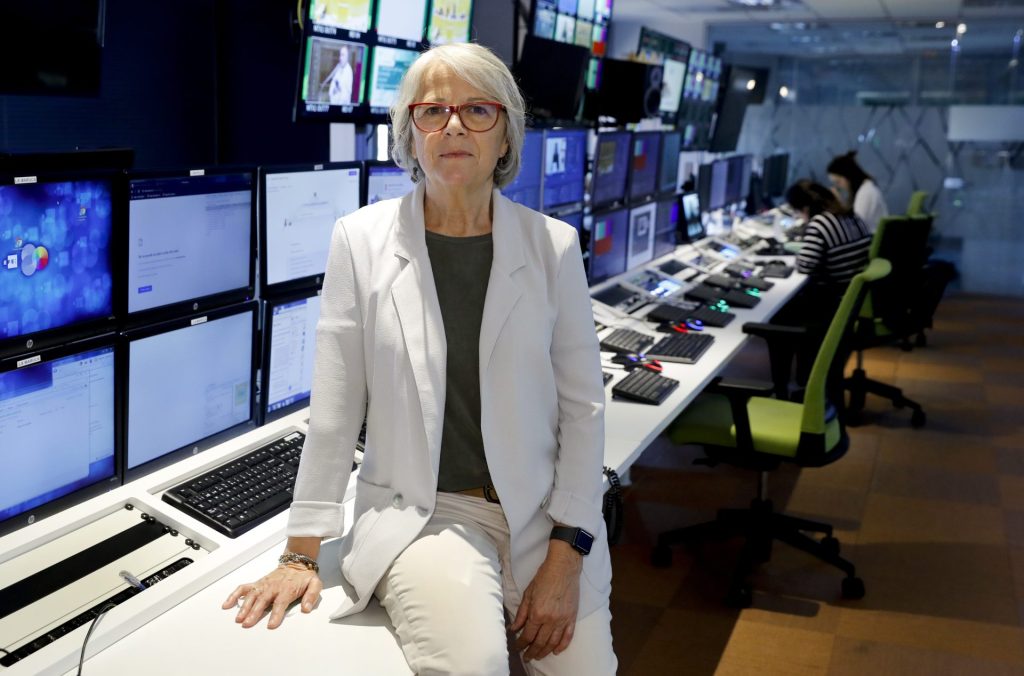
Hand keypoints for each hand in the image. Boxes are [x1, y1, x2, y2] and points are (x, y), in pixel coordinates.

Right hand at [222, 565, 321, 628]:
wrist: (297, 562)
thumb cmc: (304, 576)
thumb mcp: (315, 584)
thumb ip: (311, 596)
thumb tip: (306, 608)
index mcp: (287, 589)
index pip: (280, 603)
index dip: (276, 614)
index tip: (271, 625)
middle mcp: (273, 587)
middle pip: (262, 600)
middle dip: (254, 612)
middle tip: (247, 623)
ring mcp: (263, 585)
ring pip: (251, 595)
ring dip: (244, 607)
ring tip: (238, 619)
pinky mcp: (257, 583)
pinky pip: (243, 588)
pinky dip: (234, 595)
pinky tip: (227, 604)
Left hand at [510, 540, 582, 660]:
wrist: (563, 567)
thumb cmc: (544, 577)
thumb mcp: (528, 593)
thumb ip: (521, 613)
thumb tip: (514, 628)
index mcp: (537, 613)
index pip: (527, 635)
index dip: (521, 644)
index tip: (517, 648)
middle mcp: (550, 619)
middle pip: (540, 642)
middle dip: (532, 652)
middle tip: (527, 657)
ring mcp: (563, 619)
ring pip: (553, 642)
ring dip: (545, 651)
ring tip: (538, 656)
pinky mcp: (572, 617)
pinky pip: (568, 636)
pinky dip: (562, 646)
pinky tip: (556, 651)